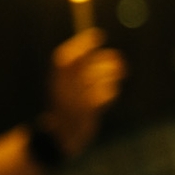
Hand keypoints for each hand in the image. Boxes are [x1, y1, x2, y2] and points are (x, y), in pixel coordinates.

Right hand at [44, 29, 125, 156]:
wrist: (61, 139)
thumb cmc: (68, 108)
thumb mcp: (68, 87)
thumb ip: (79, 69)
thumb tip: (98, 43)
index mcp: (54, 81)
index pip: (64, 58)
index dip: (82, 45)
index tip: (98, 35)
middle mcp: (61, 90)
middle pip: (82, 67)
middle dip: (102, 60)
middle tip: (118, 58)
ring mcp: (72, 102)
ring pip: (95, 80)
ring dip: (110, 75)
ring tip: (119, 72)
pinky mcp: (84, 114)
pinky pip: (101, 96)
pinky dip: (110, 91)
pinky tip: (111, 92)